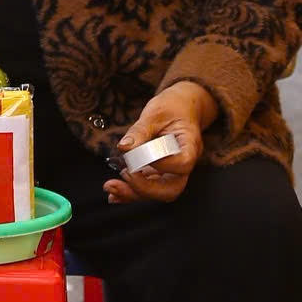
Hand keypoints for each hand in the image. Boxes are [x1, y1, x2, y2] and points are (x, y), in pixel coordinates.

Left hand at [105, 81, 216, 205]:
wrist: (181, 109)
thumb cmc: (172, 108)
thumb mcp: (155, 113)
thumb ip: (140, 131)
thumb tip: (124, 147)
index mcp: (190, 145)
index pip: (182, 163)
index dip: (161, 163)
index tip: (139, 155)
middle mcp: (184, 164)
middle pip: (172, 189)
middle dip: (145, 188)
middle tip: (124, 173)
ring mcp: (172, 172)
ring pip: (158, 193)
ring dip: (134, 193)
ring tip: (110, 186)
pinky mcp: (158, 174)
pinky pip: (147, 189)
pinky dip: (130, 193)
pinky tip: (113, 194)